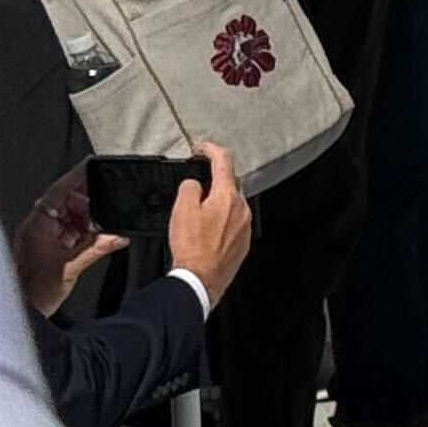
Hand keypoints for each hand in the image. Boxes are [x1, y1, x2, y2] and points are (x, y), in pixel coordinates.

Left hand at [13, 172, 121, 318]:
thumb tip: (119, 234)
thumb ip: (97, 248)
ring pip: (71, 219)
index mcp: (37, 225)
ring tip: (104, 230)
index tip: (91, 164)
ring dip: (89, 222)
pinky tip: (98, 240)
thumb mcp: (70, 268)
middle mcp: (38, 228)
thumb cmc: (33, 292)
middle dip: (90, 205)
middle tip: (110, 205)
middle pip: (67, 203)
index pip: (58, 191)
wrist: (23, 313)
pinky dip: (85, 235)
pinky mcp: (49, 250)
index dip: (76, 176)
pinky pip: (71, 234)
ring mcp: (43, 239)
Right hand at [164, 142, 252, 296]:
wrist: (200, 279)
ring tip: (198, 209)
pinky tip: (207, 228)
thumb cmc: (191, 247)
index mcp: (228, 197)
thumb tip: (195, 184)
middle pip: (230, 184)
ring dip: (218, 200)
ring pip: (232, 204)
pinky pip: (233, 222)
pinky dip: (221, 218)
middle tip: (198, 178)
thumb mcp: (182, 209)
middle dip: (215, 177)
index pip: (224, 162)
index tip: (202, 148)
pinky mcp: (243, 242)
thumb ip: (190, 188)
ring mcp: (245, 226)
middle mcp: (242, 209)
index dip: (211, 150)